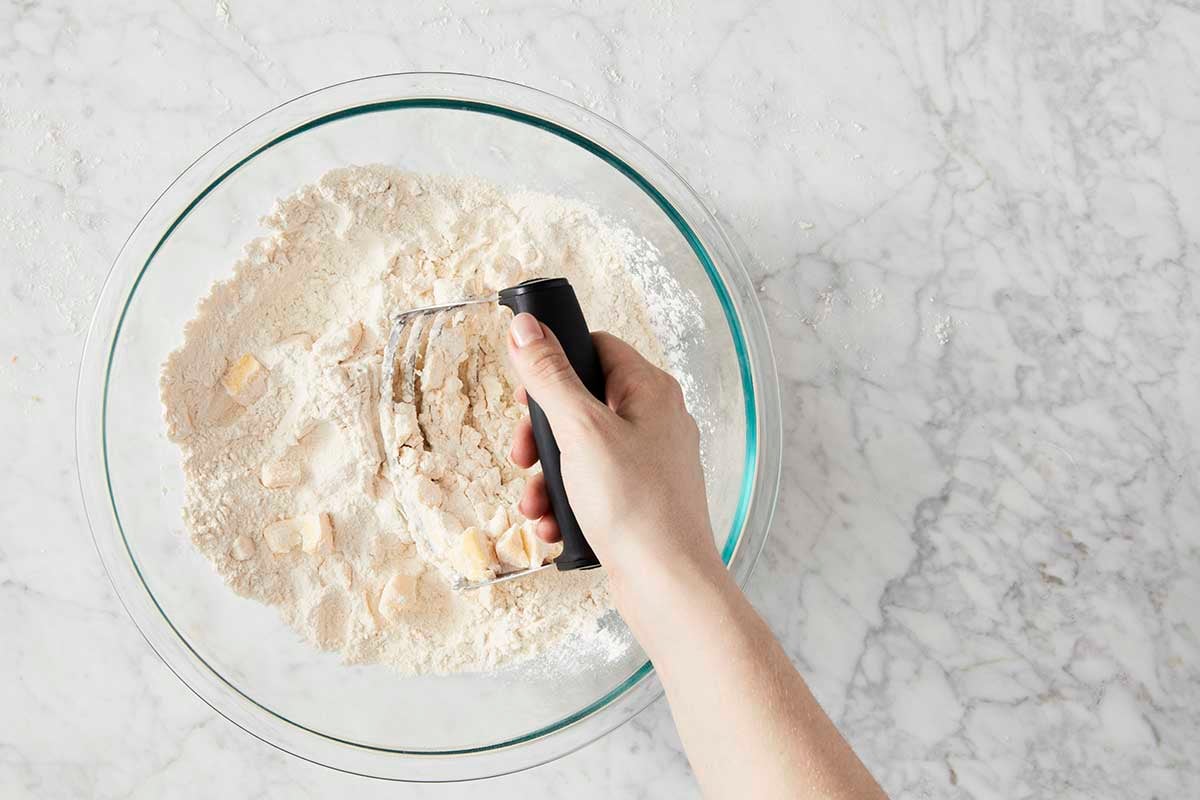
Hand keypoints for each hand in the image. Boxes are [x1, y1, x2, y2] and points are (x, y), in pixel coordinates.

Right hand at [505, 312, 723, 600]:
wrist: (667, 584)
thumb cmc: (637, 506)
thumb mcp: (580, 431)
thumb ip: (550, 376)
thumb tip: (527, 327)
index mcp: (650, 391)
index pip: (597, 349)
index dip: (555, 364)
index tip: (525, 390)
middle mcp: (655, 421)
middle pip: (581, 404)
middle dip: (542, 435)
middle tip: (522, 455)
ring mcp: (649, 463)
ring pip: (581, 451)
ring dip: (547, 476)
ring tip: (534, 503)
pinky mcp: (639, 500)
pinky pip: (592, 487)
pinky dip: (566, 503)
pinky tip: (553, 526)